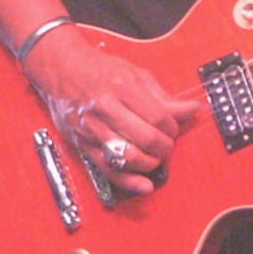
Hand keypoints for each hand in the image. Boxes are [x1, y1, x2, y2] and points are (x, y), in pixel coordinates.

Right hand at [20, 27, 193, 194]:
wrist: (61, 69)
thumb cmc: (98, 69)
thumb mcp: (136, 74)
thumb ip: (164, 97)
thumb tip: (191, 109)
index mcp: (122, 88)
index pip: (158, 118)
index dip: (173, 128)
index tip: (174, 129)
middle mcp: (105, 109)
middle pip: (146, 139)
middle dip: (164, 147)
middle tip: (166, 145)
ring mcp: (92, 128)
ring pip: (128, 157)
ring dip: (150, 163)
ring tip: (155, 157)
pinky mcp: (82, 143)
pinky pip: (107, 168)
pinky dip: (128, 180)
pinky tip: (143, 185)